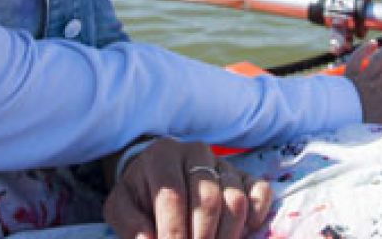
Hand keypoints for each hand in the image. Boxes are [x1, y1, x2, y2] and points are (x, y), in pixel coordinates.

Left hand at [103, 137, 269, 238]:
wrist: (159, 173)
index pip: (173, 196)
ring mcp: (224, 163)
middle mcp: (196, 152)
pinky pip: (260, 193)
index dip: (173, 231)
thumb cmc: (140, 193)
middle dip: (201, 238)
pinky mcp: (246, 174)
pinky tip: (239, 234)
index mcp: (162, 156)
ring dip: (225, 236)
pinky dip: (255, 217)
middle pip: (208, 200)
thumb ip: (129, 224)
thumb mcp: (121, 205)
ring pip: (235, 201)